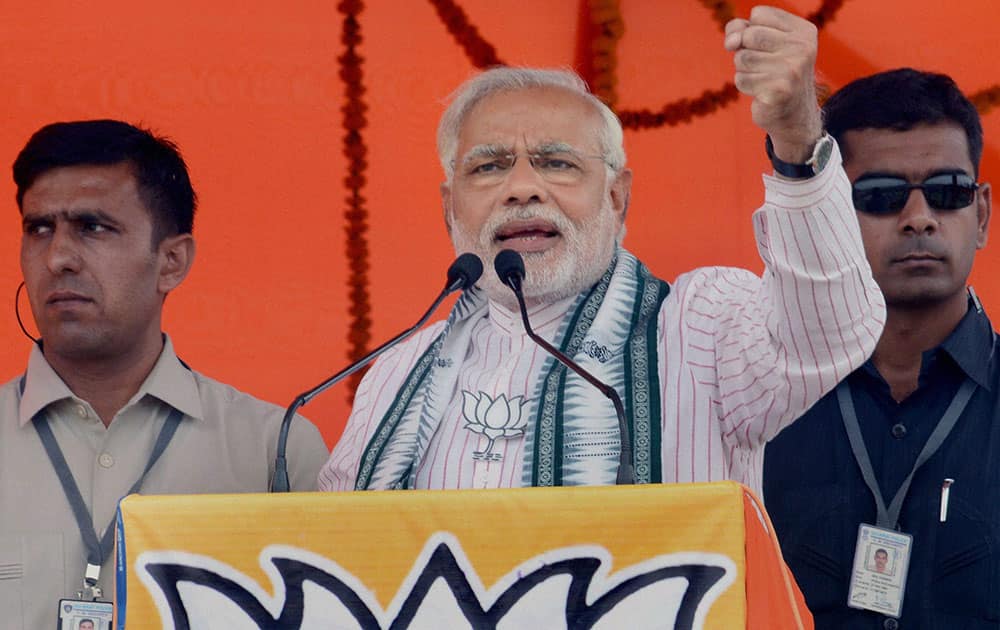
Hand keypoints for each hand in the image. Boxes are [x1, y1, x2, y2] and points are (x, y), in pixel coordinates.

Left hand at [724, 6, 821, 162]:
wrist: (793, 114)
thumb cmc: (774, 73)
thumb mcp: (761, 44)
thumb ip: (740, 30)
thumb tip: (731, 41)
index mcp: (803, 31)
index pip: (759, 14)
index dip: (751, 30)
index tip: (766, 46)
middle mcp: (802, 48)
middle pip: (749, 35)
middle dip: (745, 50)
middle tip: (762, 65)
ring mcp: (792, 70)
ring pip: (742, 58)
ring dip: (744, 70)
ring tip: (763, 78)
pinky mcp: (778, 91)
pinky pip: (741, 79)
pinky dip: (745, 86)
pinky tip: (761, 92)